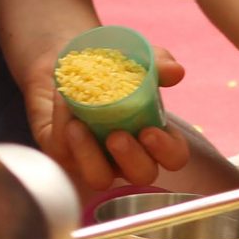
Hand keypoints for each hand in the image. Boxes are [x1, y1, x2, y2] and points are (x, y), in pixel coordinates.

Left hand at [32, 48, 193, 198]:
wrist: (67, 61)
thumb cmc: (108, 66)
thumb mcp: (134, 59)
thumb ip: (156, 64)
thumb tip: (176, 71)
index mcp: (152, 135)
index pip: (173, 157)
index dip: (166, 152)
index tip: (150, 132)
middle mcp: (127, 154)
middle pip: (142, 175)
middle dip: (132, 160)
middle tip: (118, 136)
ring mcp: (96, 158)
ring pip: (100, 179)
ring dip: (91, 158)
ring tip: (79, 128)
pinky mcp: (65, 154)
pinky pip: (65, 154)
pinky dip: (63, 129)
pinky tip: (65, 107)